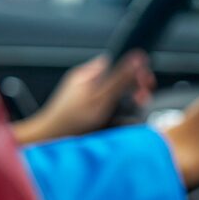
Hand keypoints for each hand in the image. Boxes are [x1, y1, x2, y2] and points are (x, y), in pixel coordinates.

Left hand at [13, 50, 153, 143]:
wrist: (53, 141)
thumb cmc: (71, 119)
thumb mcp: (101, 97)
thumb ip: (121, 79)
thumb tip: (137, 58)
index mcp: (91, 73)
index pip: (119, 63)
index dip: (135, 72)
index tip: (145, 81)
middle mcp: (91, 85)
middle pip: (122, 83)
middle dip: (135, 92)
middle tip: (140, 100)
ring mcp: (92, 100)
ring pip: (119, 100)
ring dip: (128, 109)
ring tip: (128, 117)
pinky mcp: (93, 115)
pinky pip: (113, 113)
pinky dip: (119, 119)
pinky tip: (119, 125)